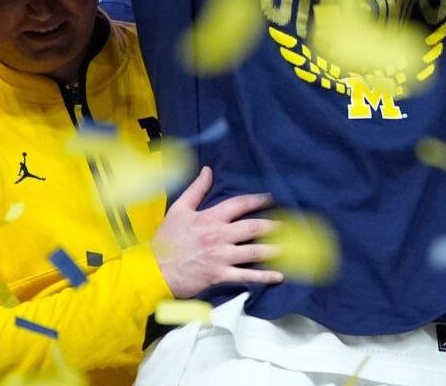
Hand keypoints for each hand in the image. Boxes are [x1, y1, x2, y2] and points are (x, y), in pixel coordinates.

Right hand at [151, 166, 283, 297]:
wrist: (153, 271)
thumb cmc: (165, 241)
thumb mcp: (178, 210)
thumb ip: (196, 190)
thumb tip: (208, 170)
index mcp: (210, 218)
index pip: (240, 204)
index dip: (259, 200)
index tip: (272, 198)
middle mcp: (219, 236)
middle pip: (254, 228)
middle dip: (275, 226)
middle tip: (291, 225)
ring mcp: (221, 256)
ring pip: (255, 251)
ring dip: (276, 249)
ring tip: (292, 248)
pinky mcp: (220, 275)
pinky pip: (247, 276)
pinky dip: (264, 276)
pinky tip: (279, 276)